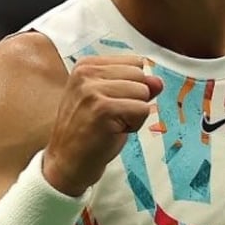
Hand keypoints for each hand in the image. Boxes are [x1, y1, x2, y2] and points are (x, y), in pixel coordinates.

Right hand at [42, 56, 163, 195]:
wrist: (66, 162)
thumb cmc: (88, 132)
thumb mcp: (110, 100)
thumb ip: (134, 86)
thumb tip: (158, 81)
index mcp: (86, 65)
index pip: (134, 62)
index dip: (130, 86)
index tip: (110, 103)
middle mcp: (86, 73)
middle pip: (139, 75)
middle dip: (134, 99)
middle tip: (111, 116)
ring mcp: (93, 90)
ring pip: (143, 92)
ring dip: (134, 113)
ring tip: (111, 124)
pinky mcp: (103, 109)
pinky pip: (142, 110)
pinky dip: (135, 125)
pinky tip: (113, 132)